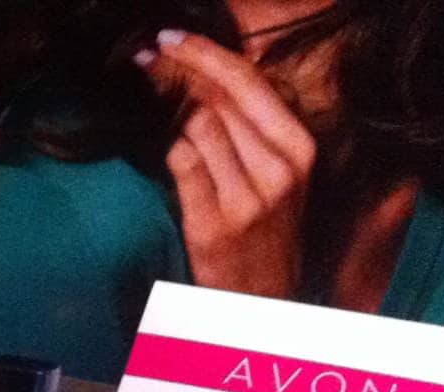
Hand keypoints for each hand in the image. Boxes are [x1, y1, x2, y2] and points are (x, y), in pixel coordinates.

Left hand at [138, 29, 317, 300]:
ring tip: (153, 100)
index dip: (205, 54)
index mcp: (299, 148)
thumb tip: (202, 78)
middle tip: (145, 55)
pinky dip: (168, 150)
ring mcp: (248, 197)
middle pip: (219, 98)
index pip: (248, 83)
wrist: (263, 301)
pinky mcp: (214, 223)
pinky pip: (181, 164)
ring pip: (197, 127)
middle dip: (178, 70)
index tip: (169, 38)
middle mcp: (280, 168)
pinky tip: (161, 145)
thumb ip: (247, 129)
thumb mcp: (274, 174)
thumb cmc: (263, 232)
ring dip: (170, 112)